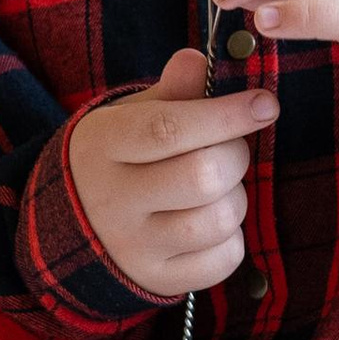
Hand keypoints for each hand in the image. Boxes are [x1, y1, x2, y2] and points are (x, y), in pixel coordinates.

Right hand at [65, 49, 277, 300]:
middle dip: (235, 155)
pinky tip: (211, 223)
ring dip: (234, 198)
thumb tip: (196, 59)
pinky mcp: (158, 279)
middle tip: (230, 149)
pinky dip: (232, 238)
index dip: (225, 114)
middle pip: (202, 176)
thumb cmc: (116, 160)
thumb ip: (169, 92)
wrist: (73, 227)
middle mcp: (114, 200)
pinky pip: (223, 259)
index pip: (169, 129)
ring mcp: (135, 246)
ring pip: (218, 220)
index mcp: (103, 146)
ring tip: (216, 189)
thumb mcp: (129, 118)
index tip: (265, 104)